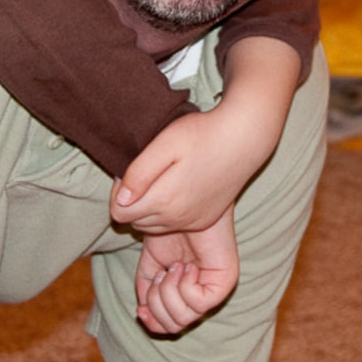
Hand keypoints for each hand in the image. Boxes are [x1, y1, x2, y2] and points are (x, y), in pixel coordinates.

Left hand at [110, 105, 263, 232]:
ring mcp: (193, 221)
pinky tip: (177, 185)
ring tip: (161, 177)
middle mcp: (178, 218)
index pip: (119, 213)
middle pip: (135, 221)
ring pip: (153, 225)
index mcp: (164, 201)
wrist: (242, 139)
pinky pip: (173, 224)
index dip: (118, 192)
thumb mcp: (164, 145)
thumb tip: (121, 200)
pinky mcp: (204, 219)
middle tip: (146, 171)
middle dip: (133, 201)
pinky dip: (168, 211)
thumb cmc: (201, 135)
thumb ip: (138, 174)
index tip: (132, 170)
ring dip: (149, 207)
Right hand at [134, 207, 238, 334]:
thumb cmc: (169, 228)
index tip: (140, 308)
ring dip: (168, 291)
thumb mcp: (151, 263)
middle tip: (160, 274)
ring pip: (184, 318)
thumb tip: (141, 313)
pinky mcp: (224, 283)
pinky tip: (186, 266)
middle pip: (173, 327)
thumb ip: (145, 288)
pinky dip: (184, 285)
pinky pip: (198, 303)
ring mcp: (214, 291)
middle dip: (157, 302)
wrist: (183, 204)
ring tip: (174, 267)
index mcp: (184, 294)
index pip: (169, 327)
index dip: (152, 322)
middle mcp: (201, 297)